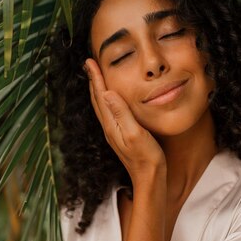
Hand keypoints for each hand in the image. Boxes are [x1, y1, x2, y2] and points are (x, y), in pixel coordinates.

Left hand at [85, 58, 165, 182]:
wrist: (150, 179)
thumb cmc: (147, 157)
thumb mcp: (136, 134)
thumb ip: (122, 113)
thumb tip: (107, 93)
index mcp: (112, 124)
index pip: (101, 96)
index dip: (96, 77)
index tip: (90, 61)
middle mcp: (110, 127)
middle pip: (97, 99)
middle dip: (93, 80)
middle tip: (89, 63)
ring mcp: (114, 132)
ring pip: (102, 106)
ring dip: (98, 90)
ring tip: (96, 77)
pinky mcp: (121, 136)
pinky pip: (109, 113)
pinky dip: (106, 101)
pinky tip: (110, 100)